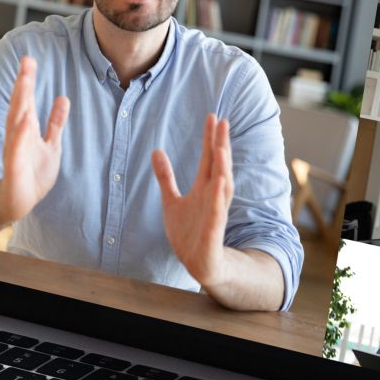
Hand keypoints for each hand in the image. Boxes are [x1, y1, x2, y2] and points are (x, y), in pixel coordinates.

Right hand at [0, 54, 69, 224]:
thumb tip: (63, 98)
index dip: (27, 80)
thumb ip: (55, 123)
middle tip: (27, 61)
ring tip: (25, 82)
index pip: (26, 100)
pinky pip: (17, 150)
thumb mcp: (51, 145)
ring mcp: (14, 151)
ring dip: (20, 102)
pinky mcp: (14, 168)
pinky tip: (25, 120)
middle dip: (23, 83)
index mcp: (26, 129)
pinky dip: (20, 136)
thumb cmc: (33, 174)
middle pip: (20, 105)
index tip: (29, 59)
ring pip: (16, 122)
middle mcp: (17, 136)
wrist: (18, 201)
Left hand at [152, 113, 234, 291]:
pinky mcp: (213, 230)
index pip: (209, 158)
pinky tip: (221, 182)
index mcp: (204, 188)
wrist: (198, 263)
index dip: (210, 138)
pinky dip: (219, 198)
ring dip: (223, 167)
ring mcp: (215, 212)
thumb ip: (165, 177)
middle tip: (222, 121)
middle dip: (221, 144)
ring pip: (222, 186)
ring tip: (222, 147)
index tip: (213, 116)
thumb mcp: (171, 201)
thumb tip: (156, 150)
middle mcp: (213, 196)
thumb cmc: (189, 233)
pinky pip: (217, 212)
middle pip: (219, 166)